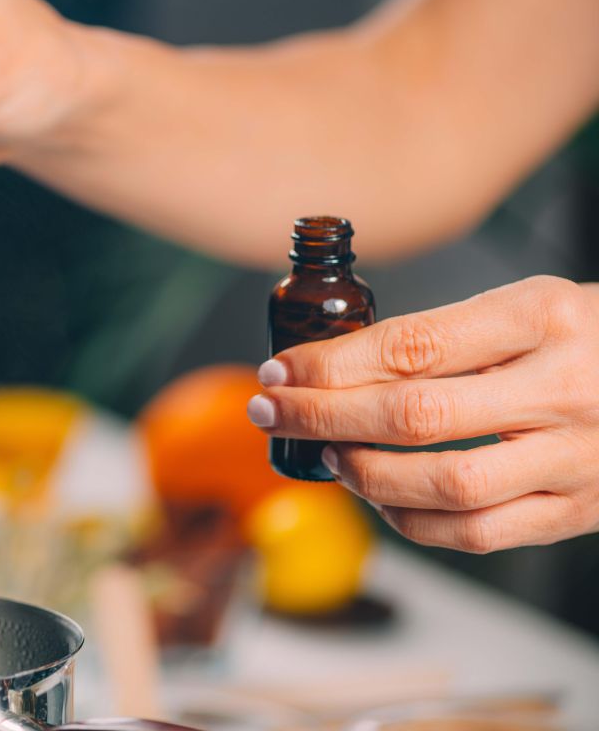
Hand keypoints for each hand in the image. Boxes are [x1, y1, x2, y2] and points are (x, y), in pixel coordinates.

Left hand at [247, 275, 598, 552]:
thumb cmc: (587, 339)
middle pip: (413, 414)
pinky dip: (411, 521)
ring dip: (364, 474)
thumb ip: (444, 335)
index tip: (279, 370)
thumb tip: (333, 366)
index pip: (410, 345)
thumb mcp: (526, 306)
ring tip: (328, 455)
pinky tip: (379, 498)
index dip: (329, 364)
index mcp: (543, 317)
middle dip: (322, 416)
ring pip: (444, 484)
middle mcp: (563, 387)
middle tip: (272, 412)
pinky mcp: (576, 511)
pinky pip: (476, 533)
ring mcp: (576, 456)